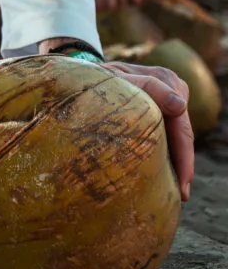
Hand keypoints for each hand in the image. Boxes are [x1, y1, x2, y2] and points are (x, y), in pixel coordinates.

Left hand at [104, 59, 193, 200]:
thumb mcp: (115, 79)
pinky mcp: (162, 108)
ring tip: (176, 190)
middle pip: (183, 132)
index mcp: (165, 79)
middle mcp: (173, 87)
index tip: (181, 182)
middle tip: (182, 195)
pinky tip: (167, 175)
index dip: (183, 155)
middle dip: (184, 164)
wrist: (85, 73)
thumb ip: (148, 87)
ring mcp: (169, 98)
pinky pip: (170, 133)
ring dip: (178, 161)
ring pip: (179, 135)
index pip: (180, 122)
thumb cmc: (97, 77)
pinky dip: (170, 153)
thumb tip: (180, 105)